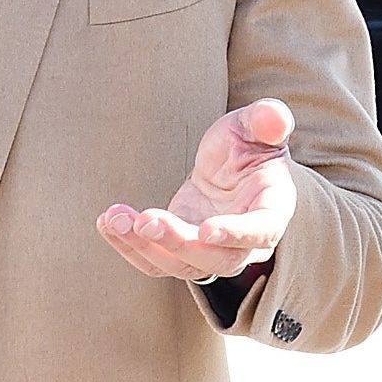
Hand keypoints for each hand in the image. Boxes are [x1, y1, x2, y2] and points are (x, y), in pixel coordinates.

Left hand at [98, 98, 296, 280]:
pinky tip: (107, 222)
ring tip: (115, 218)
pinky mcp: (182, 252)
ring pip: (181, 265)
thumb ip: (266, 120)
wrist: (231, 169)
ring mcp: (212, 253)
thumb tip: (274, 117)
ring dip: (144, 246)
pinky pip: (155, 262)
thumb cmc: (248, 145)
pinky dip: (129, 247)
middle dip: (177, 242)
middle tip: (146, 220)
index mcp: (272, 210)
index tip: (205, 229)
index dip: (235, 233)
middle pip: (215, 259)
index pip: (259, 230)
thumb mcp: (256, 126)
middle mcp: (246, 243)